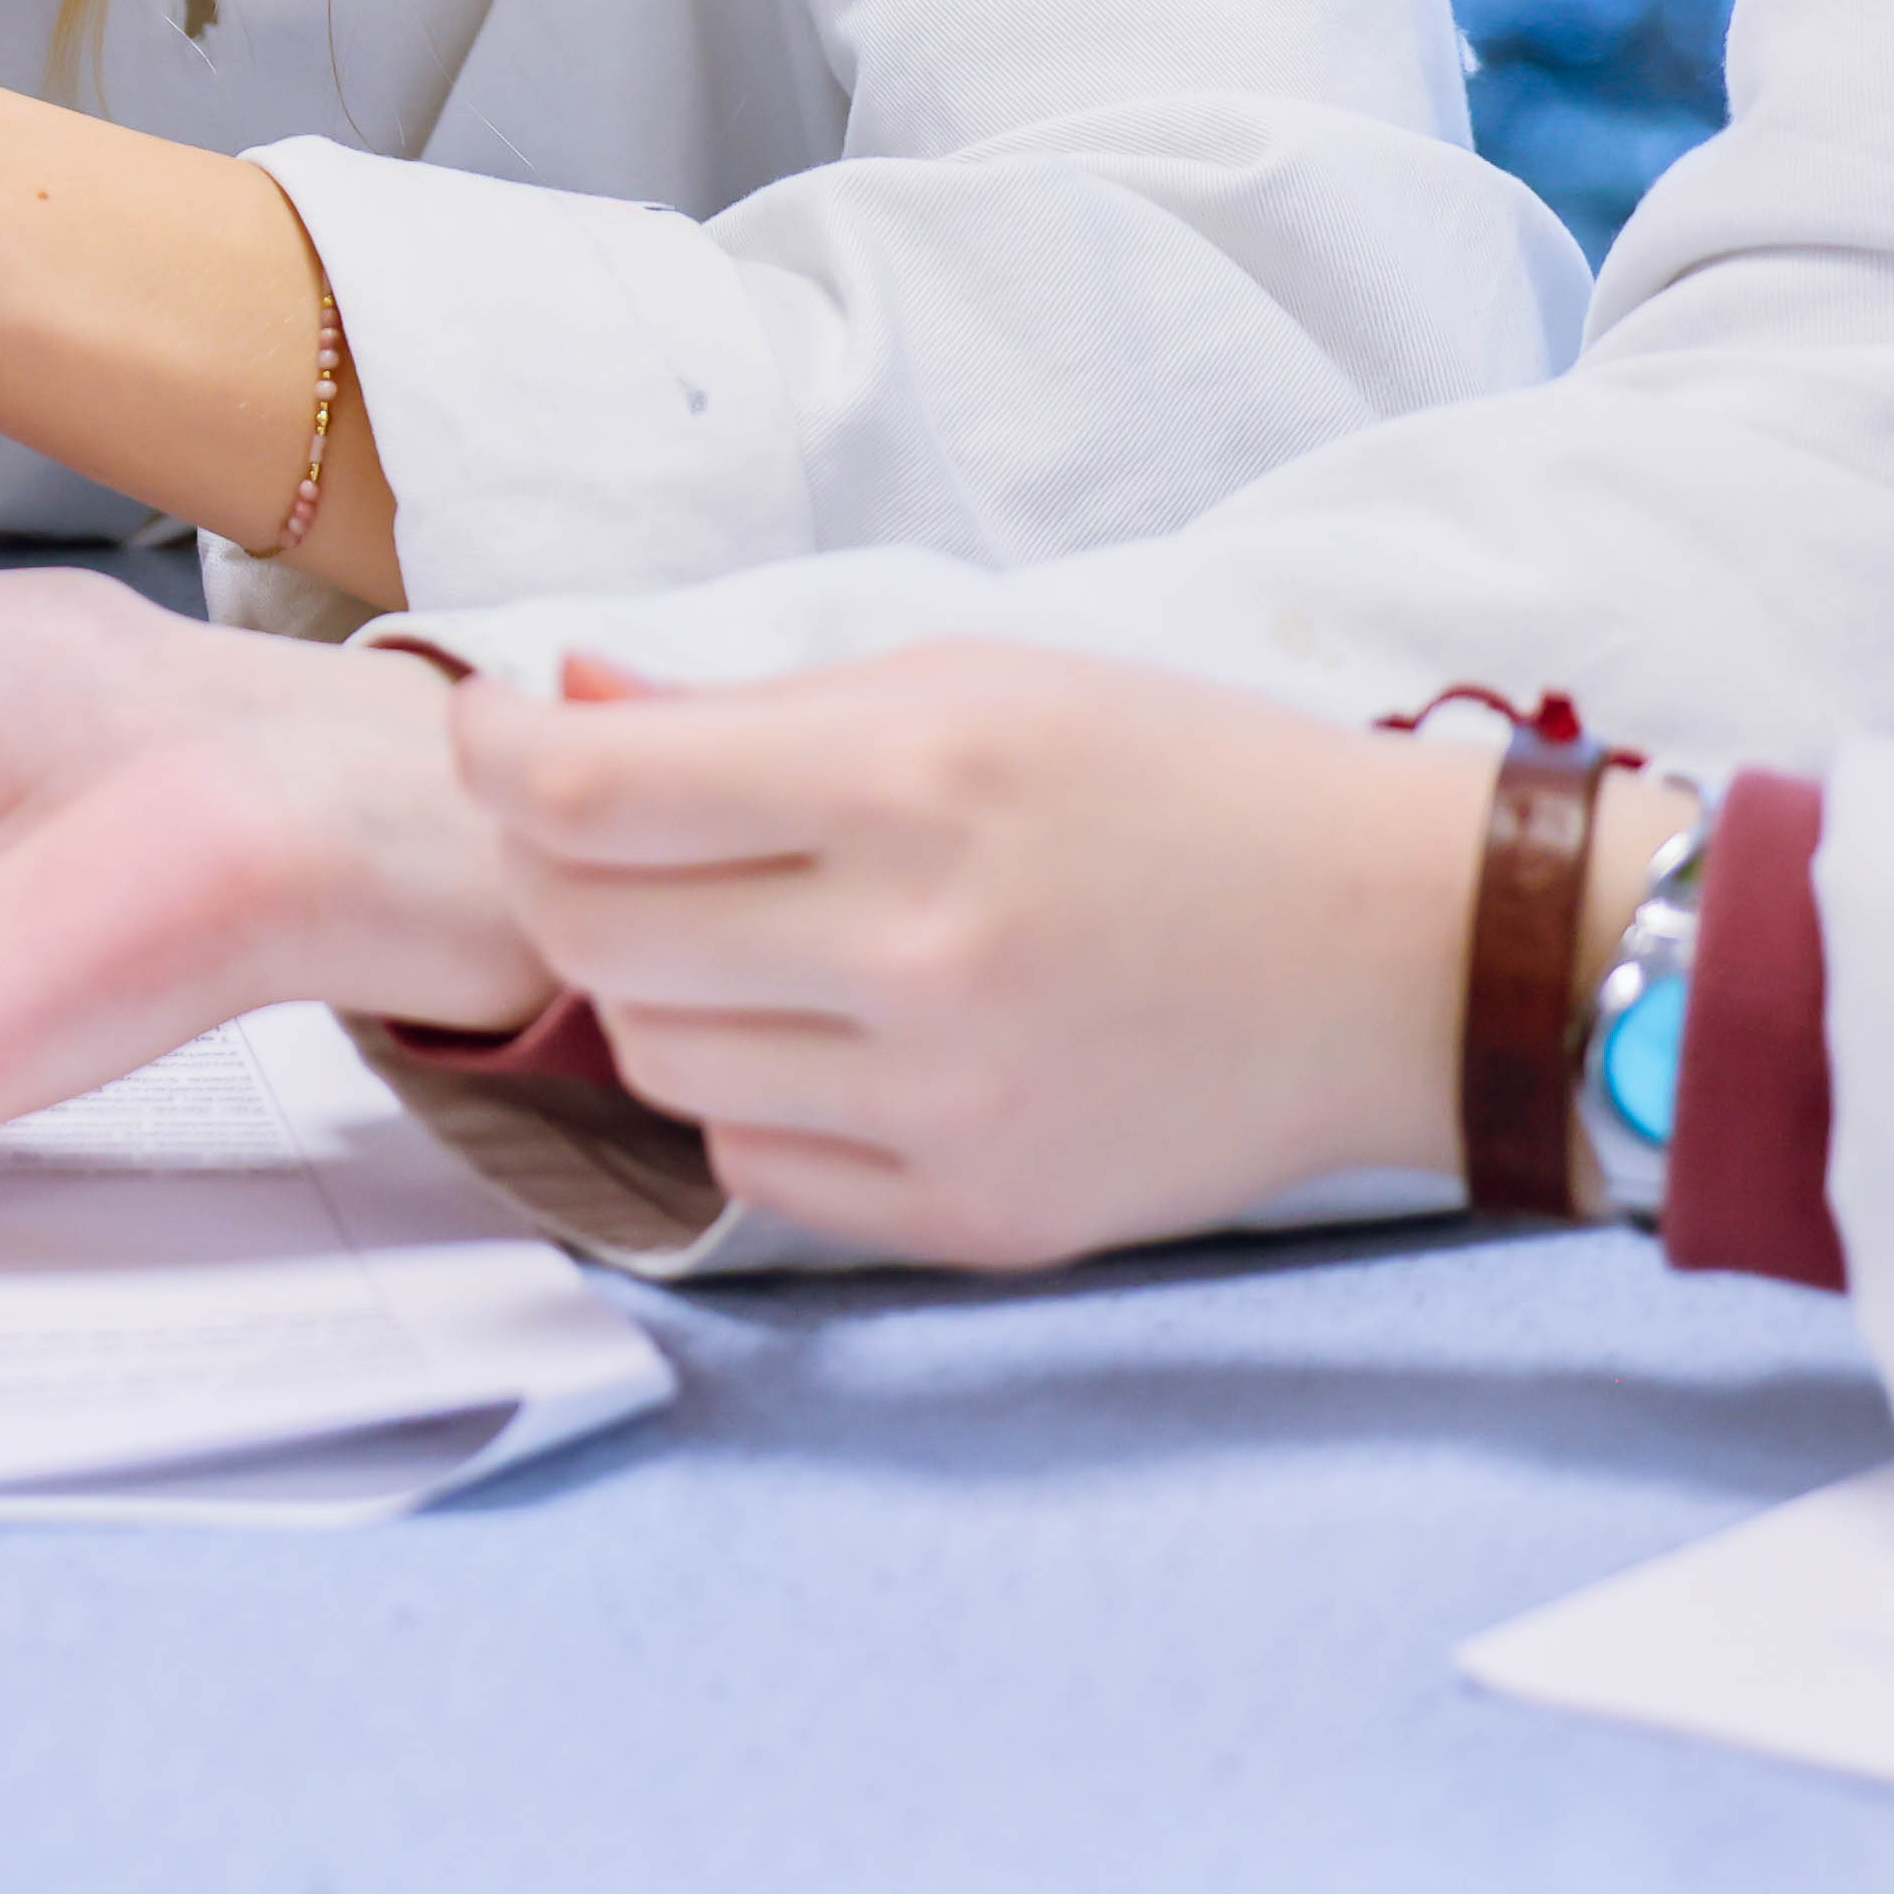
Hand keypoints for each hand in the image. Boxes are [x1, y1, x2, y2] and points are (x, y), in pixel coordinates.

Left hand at [449, 639, 1505, 1266]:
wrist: (1398, 955)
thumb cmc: (1182, 784)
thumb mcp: (973, 680)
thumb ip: (747, 708)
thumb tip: (554, 702)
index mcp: (912, 780)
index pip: (585, 795)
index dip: (499, 755)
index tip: (496, 731)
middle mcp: (917, 951)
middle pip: (593, 934)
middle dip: (566, 871)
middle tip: (614, 834)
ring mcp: (947, 1101)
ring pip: (656, 1057)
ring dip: (659, 985)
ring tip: (752, 930)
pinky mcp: (978, 1212)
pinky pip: (756, 1161)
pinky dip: (755, 1093)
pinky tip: (833, 1033)